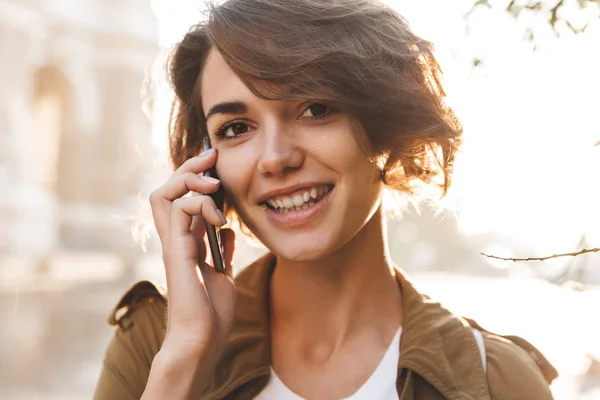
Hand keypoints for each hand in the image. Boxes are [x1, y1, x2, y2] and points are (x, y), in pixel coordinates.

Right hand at [148, 148, 235, 362]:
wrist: (202, 340)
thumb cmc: (211, 313)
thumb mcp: (222, 274)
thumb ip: (221, 251)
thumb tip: (226, 232)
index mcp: (185, 242)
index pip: (179, 198)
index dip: (194, 177)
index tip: (216, 163)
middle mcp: (175, 239)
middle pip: (166, 189)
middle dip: (189, 168)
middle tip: (212, 157)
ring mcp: (173, 244)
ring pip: (164, 194)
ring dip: (190, 180)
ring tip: (214, 185)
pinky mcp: (177, 251)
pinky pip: (180, 211)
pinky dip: (201, 205)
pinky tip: (221, 220)